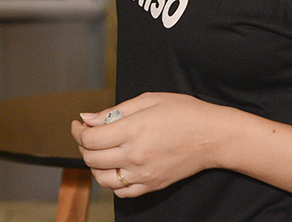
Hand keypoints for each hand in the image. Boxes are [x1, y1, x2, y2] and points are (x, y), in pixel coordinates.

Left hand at [71, 92, 228, 197]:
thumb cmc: (185, 112)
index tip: (78, 125)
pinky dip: (112, 182)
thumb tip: (88, 119)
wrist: (213, 136)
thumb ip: (115, 111)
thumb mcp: (149, 100)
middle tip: (87, 135)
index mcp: (133, 130)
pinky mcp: (151, 185)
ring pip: (102, 179)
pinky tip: (116, 167)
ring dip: (95, 165)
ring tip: (101, 151)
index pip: (90, 139)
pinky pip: (121, 191)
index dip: (78, 132)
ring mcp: (143, 173)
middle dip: (83, 146)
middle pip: (92, 158)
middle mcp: (135, 155)